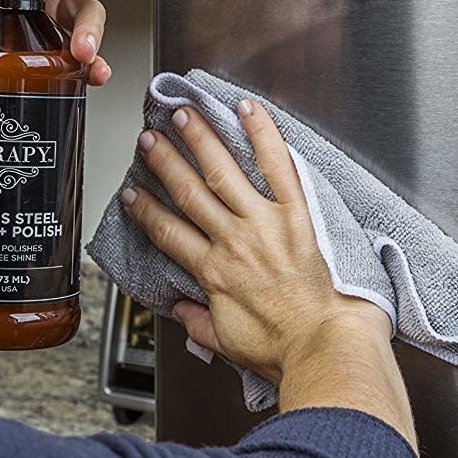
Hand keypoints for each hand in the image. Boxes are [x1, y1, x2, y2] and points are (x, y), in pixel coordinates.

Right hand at [120, 99, 391, 383]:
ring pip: (223, 171)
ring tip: (184, 115)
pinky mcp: (297, 212)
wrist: (323, 345)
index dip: (147, 210)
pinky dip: (262, 134)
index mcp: (214, 273)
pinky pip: (277, 165)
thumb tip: (181, 310)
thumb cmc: (284, 348)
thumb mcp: (228, 343)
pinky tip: (248, 109)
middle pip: (190, 192)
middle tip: (149, 138)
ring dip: (200, 140)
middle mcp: (234, 241)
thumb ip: (199, 323)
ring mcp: (264, 223)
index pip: (169, 233)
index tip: (133, 193)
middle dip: (166, 162)